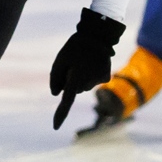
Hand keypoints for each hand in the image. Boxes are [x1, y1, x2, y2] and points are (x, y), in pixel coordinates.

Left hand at [50, 8, 125, 128]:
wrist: (98, 34)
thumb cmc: (75, 47)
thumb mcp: (59, 60)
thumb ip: (55, 78)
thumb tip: (56, 94)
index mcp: (76, 79)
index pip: (66, 101)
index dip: (60, 114)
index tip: (55, 127)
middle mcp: (89, 83)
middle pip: (74, 90)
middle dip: (70, 80)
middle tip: (72, 63)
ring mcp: (99, 80)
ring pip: (84, 85)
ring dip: (81, 76)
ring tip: (83, 60)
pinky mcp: (106, 77)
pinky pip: (93, 80)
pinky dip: (90, 74)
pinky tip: (93, 62)